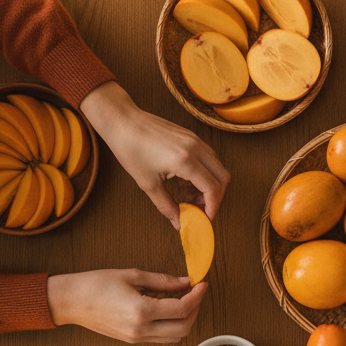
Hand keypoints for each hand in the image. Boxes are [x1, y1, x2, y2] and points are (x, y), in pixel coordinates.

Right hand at [46, 269, 205, 342]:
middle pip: (184, 328)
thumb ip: (162, 281)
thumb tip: (185, 282)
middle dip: (195, 310)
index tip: (202, 284)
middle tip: (196, 292)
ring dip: (185, 320)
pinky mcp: (132, 341)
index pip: (182, 309)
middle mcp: (141, 330)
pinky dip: (172, 326)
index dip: (197, 296)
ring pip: (175, 337)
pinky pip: (161, 338)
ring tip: (184, 300)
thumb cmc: (96, 284)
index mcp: (141, 311)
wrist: (70, 302)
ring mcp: (136, 338)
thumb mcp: (132, 275)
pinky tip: (168, 310)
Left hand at [80, 81, 229, 225]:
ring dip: (210, 185)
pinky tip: (185, 181)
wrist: (123, 122)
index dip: (212, 207)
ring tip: (189, 196)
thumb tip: (179, 223)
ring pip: (217, 167)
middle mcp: (195, 148)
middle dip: (215, 197)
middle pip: (222, 177)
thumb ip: (167, 206)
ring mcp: (195, 140)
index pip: (213, 188)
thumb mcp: (148, 184)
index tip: (204, 219)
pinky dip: (204, 173)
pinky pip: (208, 157)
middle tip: (199, 209)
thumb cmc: (131, 150)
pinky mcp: (191, 136)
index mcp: (185, 160)